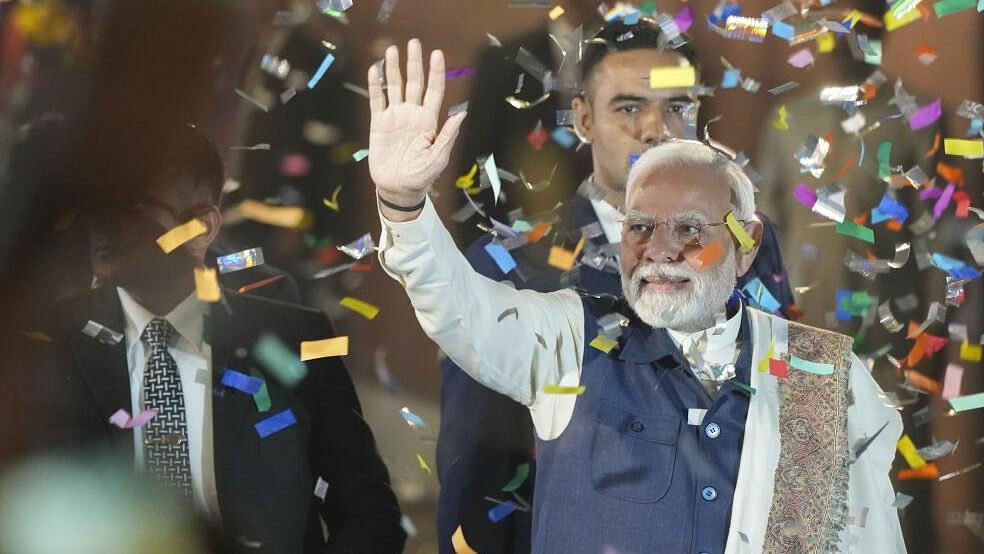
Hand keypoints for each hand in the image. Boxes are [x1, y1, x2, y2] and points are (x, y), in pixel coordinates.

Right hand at [368, 39, 465, 213]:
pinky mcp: (379, 123)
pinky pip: (377, 99)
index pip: (434, 91)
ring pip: (395, 87)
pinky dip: (376, 84)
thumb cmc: (421, 176)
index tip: (436, 54)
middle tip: (414, 43)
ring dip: (394, 68)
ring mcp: (395, 117)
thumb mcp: (438, 157)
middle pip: (414, 83)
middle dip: (414, 63)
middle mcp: (412, 114)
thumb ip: (448, 135)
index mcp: (429, 121)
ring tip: (392, 49)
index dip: (435, 73)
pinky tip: (376, 69)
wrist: (397, 188)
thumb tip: (461, 114)